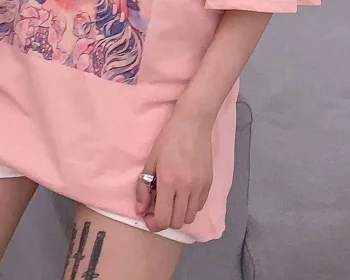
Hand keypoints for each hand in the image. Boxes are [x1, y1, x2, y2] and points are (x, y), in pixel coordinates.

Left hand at [136, 110, 213, 232]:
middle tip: (158, 208)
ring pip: (190, 217)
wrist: (193, 124)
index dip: (154, 224)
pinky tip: (183, 195)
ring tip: (172, 202)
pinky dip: (190, 207)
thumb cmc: (168, 139)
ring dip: (178, 215)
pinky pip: (200, 206)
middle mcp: (186, 188)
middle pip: (177, 222)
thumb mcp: (151, 160)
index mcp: (169, 182)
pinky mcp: (209, 183)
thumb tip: (140, 208)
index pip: (163, 219)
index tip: (148, 216)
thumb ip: (143, 186)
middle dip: (165, 220)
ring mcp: (200, 187)